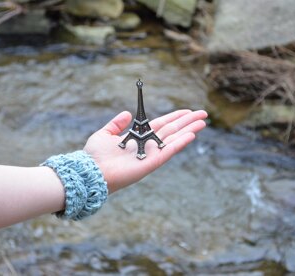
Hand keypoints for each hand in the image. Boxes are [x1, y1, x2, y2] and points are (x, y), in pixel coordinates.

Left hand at [84, 109, 207, 192]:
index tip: (187, 111)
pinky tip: (192, 135)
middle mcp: (148, 145)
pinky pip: (169, 151)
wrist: (91, 171)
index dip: (175, 117)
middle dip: (188, 122)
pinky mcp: (152, 163)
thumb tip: (127, 113)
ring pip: (175, 139)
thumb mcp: (105, 134)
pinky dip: (181, 143)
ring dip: (189, 130)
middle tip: (203, 114)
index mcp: (139, 137)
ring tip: (203, 122)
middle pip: (172, 130)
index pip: (162, 124)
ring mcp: (151, 154)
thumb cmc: (95, 156)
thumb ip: (116, 124)